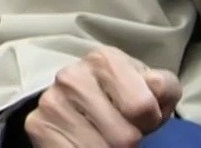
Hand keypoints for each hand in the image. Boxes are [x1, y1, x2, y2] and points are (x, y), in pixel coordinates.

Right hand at [23, 47, 182, 147]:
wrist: (81, 106)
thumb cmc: (125, 100)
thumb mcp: (153, 91)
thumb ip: (163, 86)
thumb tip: (154, 87)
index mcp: (104, 60)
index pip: (141, 107)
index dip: (150, 120)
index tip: (139, 115)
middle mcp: (72, 76)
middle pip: (125, 137)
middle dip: (129, 139)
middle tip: (121, 129)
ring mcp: (52, 101)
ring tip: (103, 135)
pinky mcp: (38, 125)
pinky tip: (85, 141)